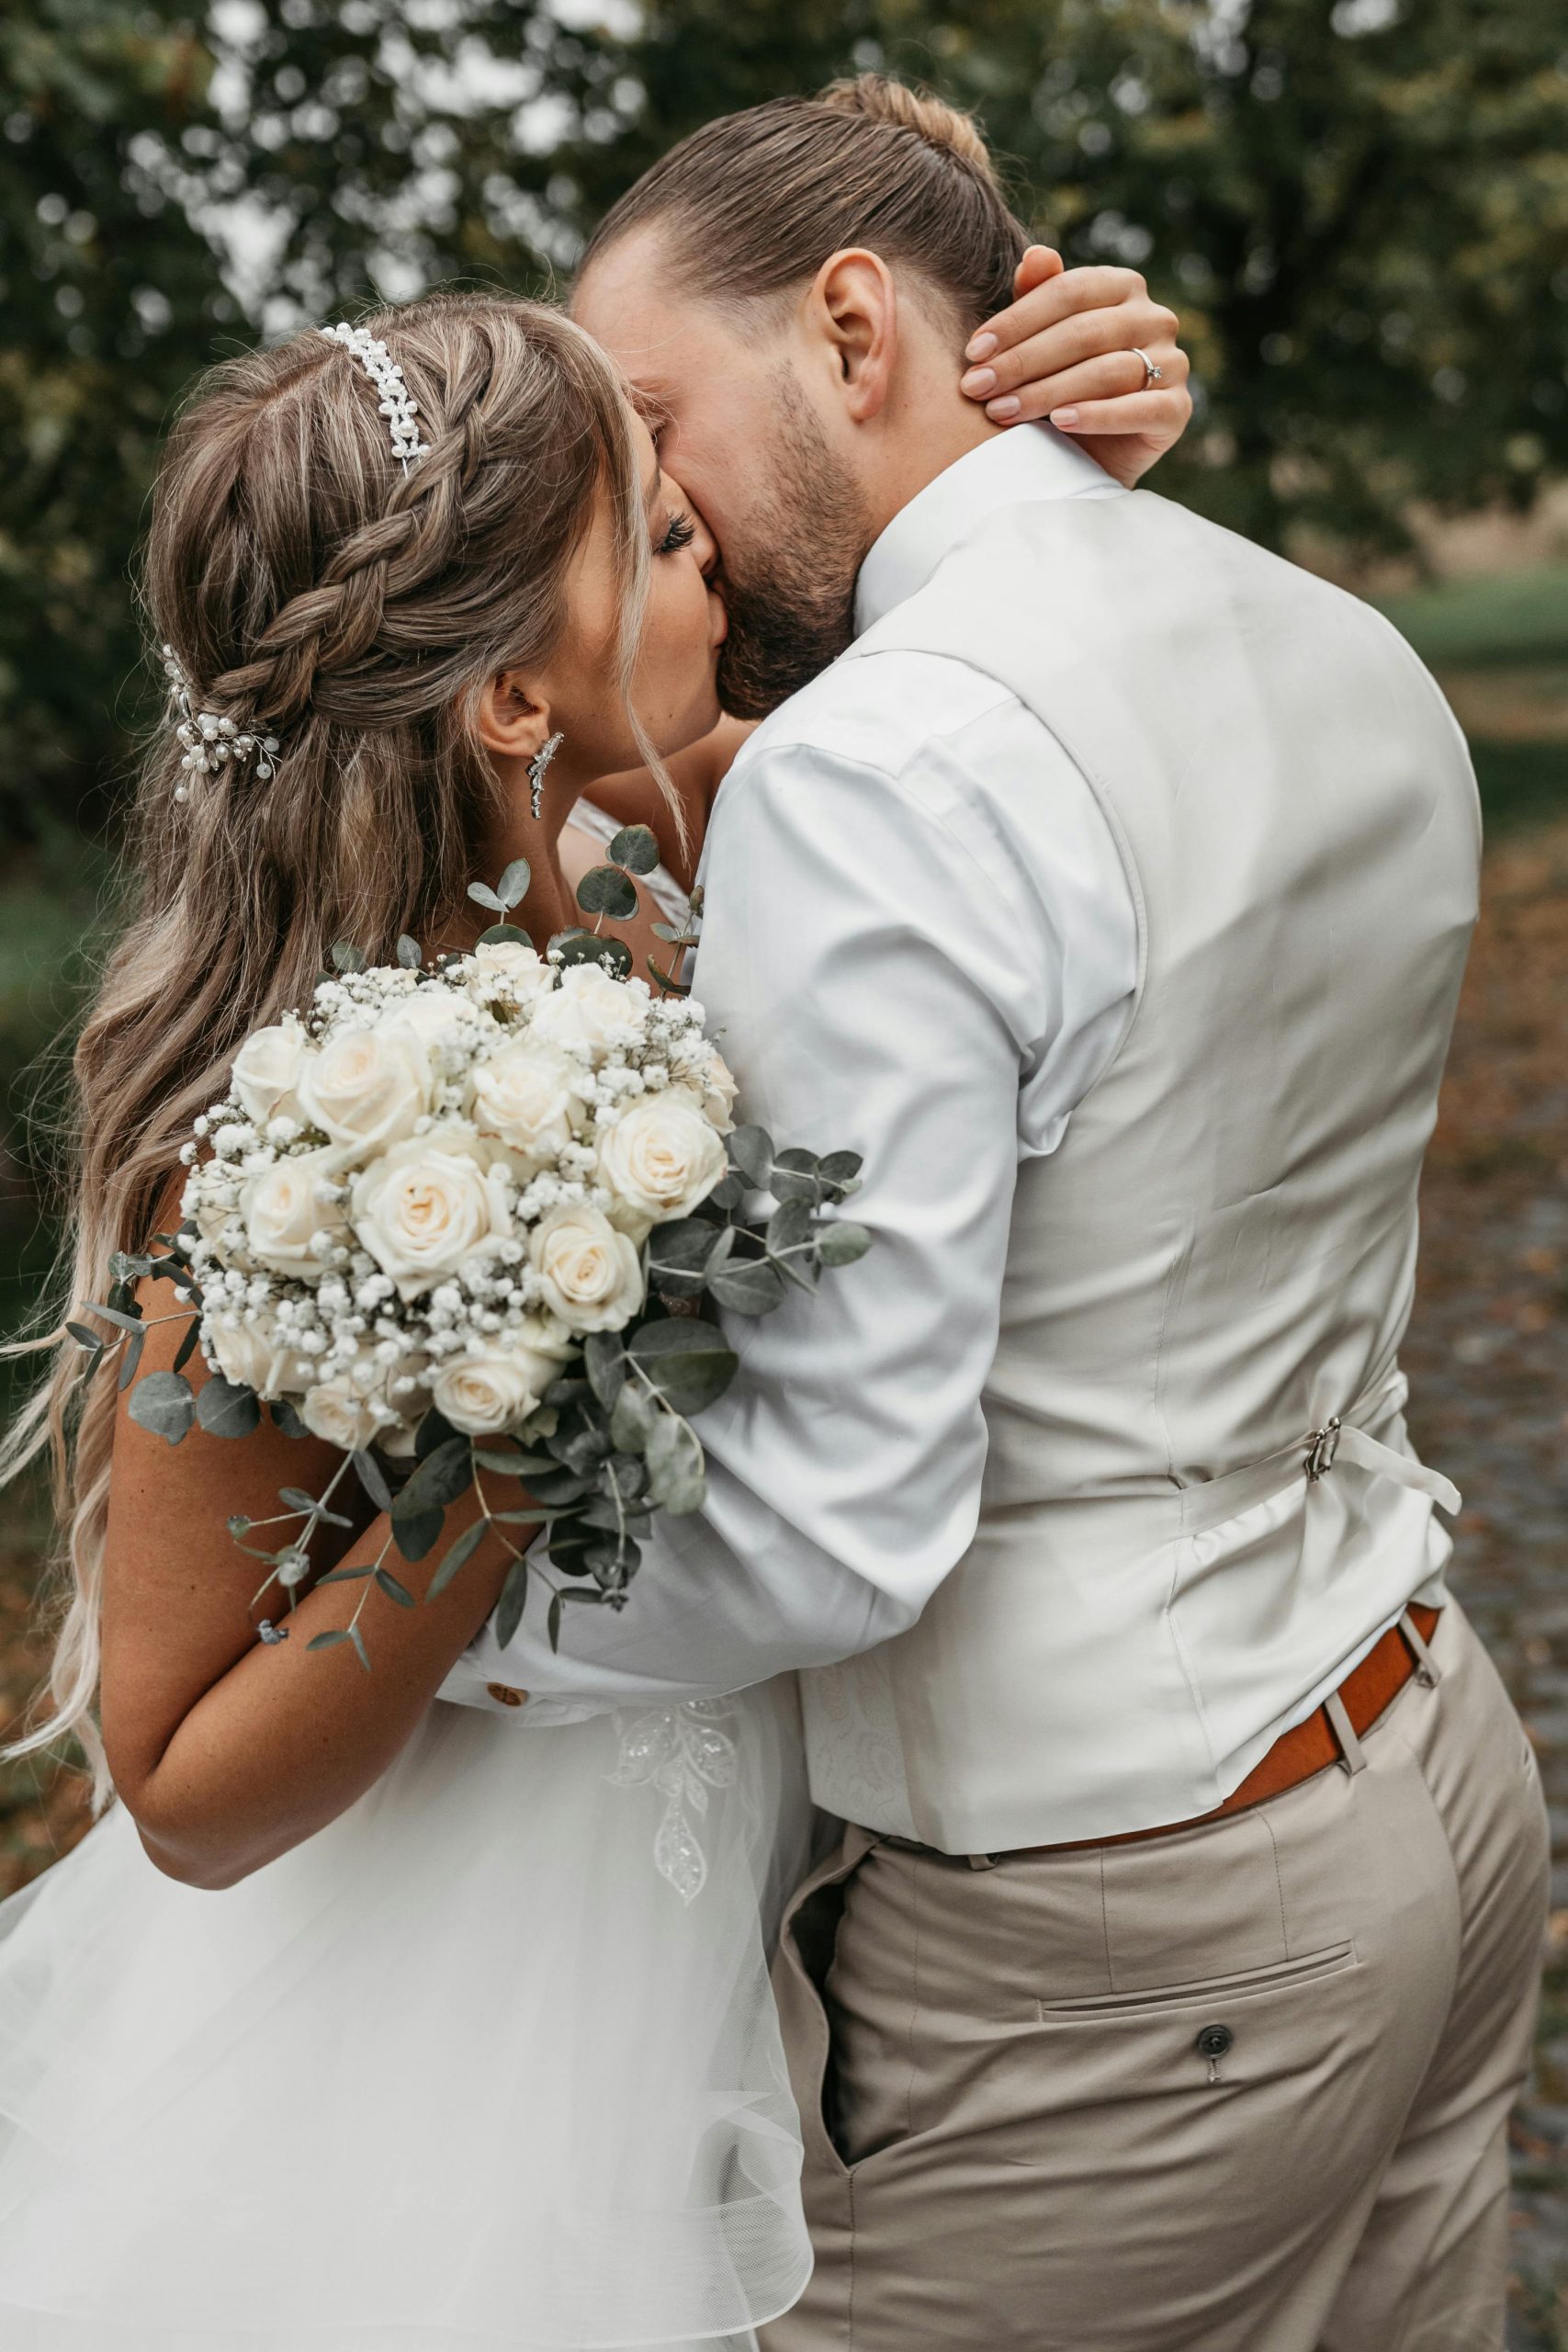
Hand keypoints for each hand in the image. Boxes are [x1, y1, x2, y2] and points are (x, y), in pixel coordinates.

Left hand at [959, 247, 1192, 489]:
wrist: (1093, 456)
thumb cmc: (1061, 385)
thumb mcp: (1043, 339)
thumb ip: (1039, 297)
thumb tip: (1036, 255)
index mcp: (1123, 286)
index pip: (1068, 292)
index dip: (1017, 320)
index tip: (973, 352)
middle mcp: (1155, 317)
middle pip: (1084, 332)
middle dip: (1023, 361)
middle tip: (977, 387)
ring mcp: (1173, 363)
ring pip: (1107, 371)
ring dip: (1047, 393)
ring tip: (1000, 412)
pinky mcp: (1177, 410)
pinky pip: (1138, 409)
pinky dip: (1097, 416)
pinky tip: (1059, 423)